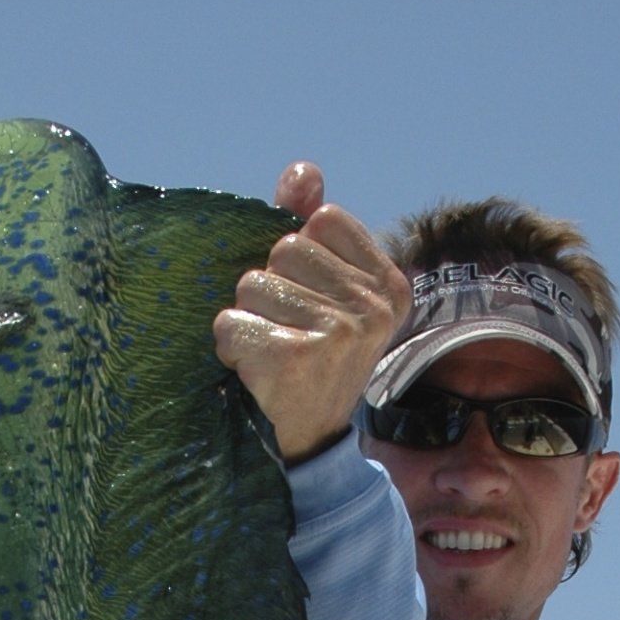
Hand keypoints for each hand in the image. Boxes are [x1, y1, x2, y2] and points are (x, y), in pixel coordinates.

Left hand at [214, 163, 409, 465]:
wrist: (307, 448)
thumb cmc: (310, 361)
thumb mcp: (323, 293)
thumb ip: (311, 229)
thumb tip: (304, 172)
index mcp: (389, 285)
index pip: (321, 220)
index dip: (300, 259)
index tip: (312, 306)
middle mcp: (373, 309)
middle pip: (283, 249)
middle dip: (270, 290)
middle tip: (287, 337)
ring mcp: (340, 333)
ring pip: (253, 284)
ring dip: (248, 320)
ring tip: (271, 357)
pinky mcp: (298, 358)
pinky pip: (232, 323)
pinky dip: (230, 348)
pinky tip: (255, 374)